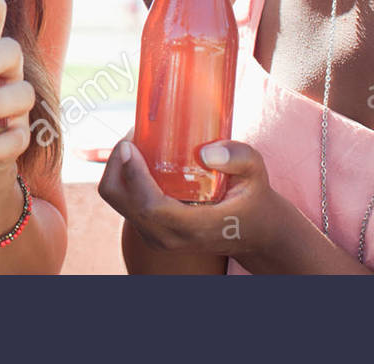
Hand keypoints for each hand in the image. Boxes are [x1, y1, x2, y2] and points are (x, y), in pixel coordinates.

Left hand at [98, 131, 281, 259]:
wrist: (252, 231)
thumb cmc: (252, 197)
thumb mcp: (256, 173)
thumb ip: (239, 159)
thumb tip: (205, 152)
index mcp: (195, 227)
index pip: (149, 207)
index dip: (133, 174)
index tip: (131, 144)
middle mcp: (168, 237)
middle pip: (120, 200)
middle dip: (117, 163)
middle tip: (134, 135)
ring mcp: (156, 236)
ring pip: (117, 200)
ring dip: (117, 167)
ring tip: (138, 142)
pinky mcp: (150, 230)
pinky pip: (123, 200)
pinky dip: (123, 176)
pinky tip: (140, 157)